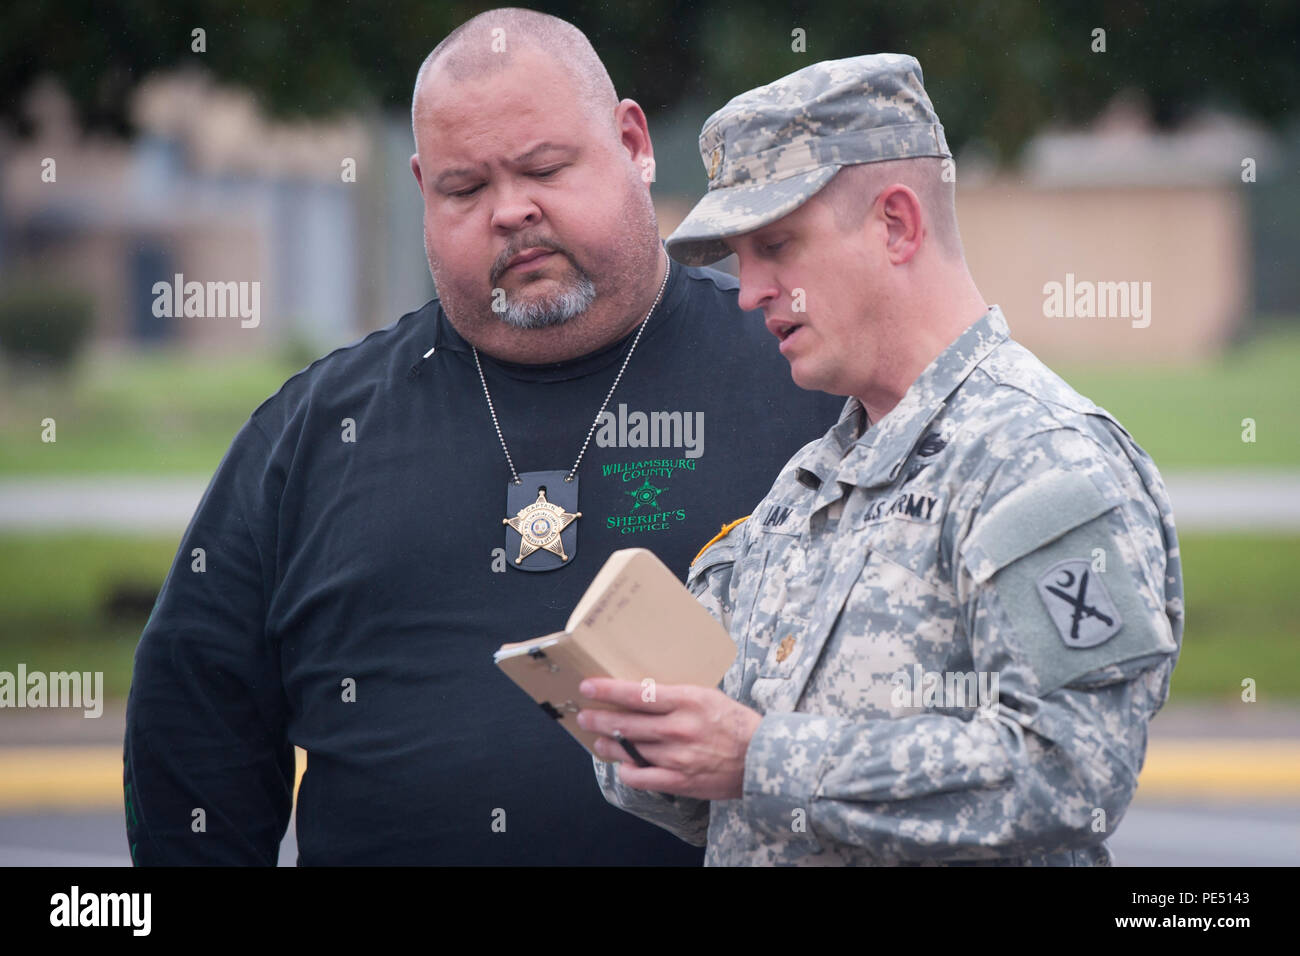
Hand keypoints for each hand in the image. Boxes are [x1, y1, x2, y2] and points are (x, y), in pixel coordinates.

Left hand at [577, 678, 762, 800]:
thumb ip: (675, 695)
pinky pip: (641, 777)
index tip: (587, 687)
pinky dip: (627, 771)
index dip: (607, 690)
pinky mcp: (679, 780)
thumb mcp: (706, 696)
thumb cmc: (733, 722)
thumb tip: (639, 691)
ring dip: (608, 744)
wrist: (760, 757)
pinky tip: (623, 765)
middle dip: (598, 718)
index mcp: (687, 701)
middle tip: (584, 715)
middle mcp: (679, 728)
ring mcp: (678, 756)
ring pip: (630, 750)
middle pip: (626, 722)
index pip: (637, 693)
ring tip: (598, 739)